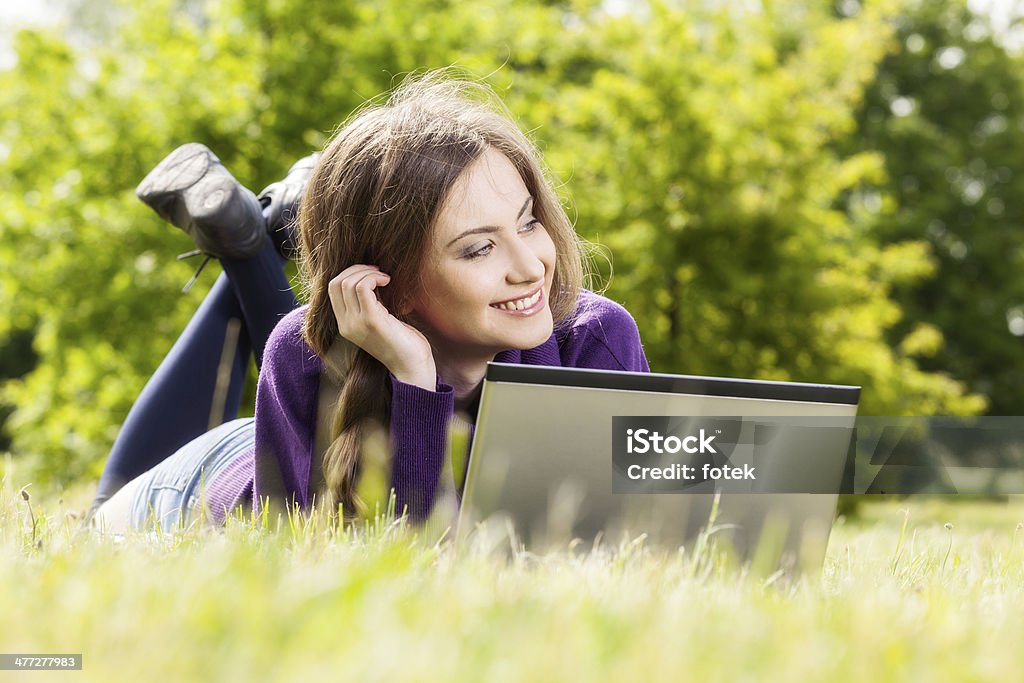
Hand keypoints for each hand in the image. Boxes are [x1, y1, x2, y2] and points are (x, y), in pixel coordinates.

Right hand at [327, 265, 436, 390]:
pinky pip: (362, 287)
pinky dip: (374, 277)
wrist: (412, 367)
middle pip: (336, 283)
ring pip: (347, 283)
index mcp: (345, 325)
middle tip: (378, 272)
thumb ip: (370, 303)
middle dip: (357, 269)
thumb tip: (370, 277)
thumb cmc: (403, 342)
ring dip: (367, 272)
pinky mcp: (370, 320)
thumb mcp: (380, 319)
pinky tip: (388, 280)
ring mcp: (355, 323)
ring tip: (384, 277)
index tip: (372, 274)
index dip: (350, 274)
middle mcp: (345, 325)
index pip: (333, 289)